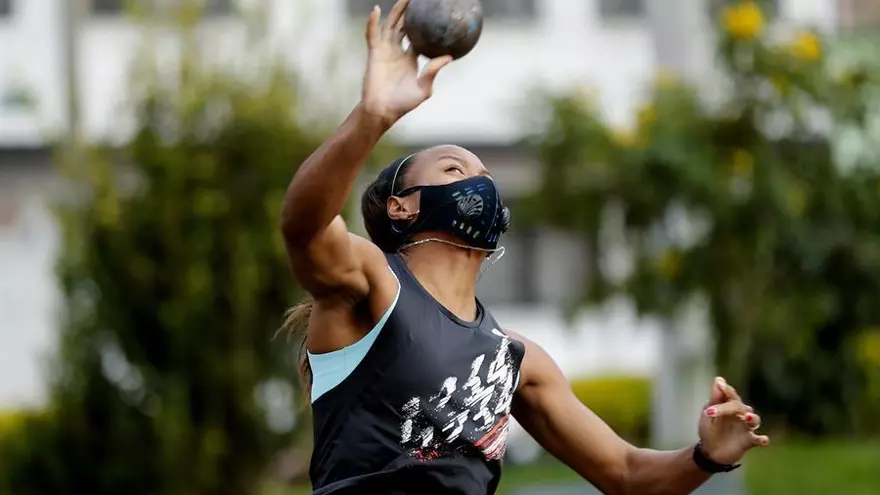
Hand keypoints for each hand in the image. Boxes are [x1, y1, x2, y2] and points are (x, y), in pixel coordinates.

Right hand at [361, 0, 452, 125]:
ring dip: (396, 11)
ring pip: (390, 25)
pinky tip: (376, 9)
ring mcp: (385, 51)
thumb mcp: (423, 89)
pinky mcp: (374, 53)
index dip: (424, 25)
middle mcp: (397, 51)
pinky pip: (373, 34)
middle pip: (404, 26)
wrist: (382, 111)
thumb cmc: (403, 104)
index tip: (432, 13)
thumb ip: (433, 72)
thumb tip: (449, 56)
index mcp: (410, 58)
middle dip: (410, 12)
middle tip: (419, 0)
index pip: (418, 36)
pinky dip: (373, 21)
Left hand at [697, 377, 769, 464]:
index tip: (719, 384)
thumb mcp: (709, 414)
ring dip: (752, 418)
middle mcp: (741, 414)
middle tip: (710, 411)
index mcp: (730, 405)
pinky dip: (762, 439)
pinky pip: (758, 439)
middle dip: (726, 408)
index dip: (726, 389)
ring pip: (754, 420)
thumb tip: (718, 380)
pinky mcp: (749, 441)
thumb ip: (715, 399)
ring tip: (748, 418)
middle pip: (739, 406)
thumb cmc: (710, 429)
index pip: (730, 395)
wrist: (710, 451)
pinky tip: (764, 440)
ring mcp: (746, 427)